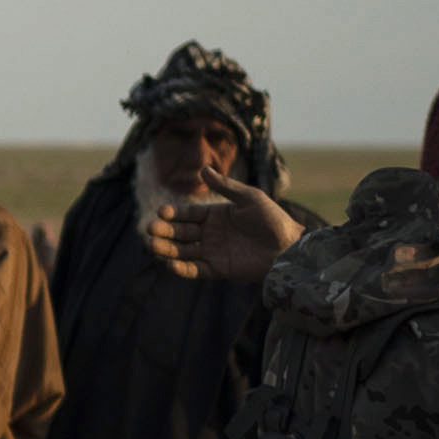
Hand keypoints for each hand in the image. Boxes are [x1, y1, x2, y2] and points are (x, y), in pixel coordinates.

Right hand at [140, 164, 303, 285]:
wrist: (289, 248)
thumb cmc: (272, 219)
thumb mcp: (249, 198)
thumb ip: (225, 186)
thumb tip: (203, 169)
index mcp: (216, 215)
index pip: (188, 214)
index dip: (174, 214)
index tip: (161, 212)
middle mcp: (210, 234)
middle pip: (180, 233)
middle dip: (164, 231)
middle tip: (149, 229)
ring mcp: (212, 252)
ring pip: (183, 251)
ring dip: (167, 249)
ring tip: (153, 246)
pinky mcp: (218, 269)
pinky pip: (195, 269)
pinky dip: (182, 269)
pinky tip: (171, 265)